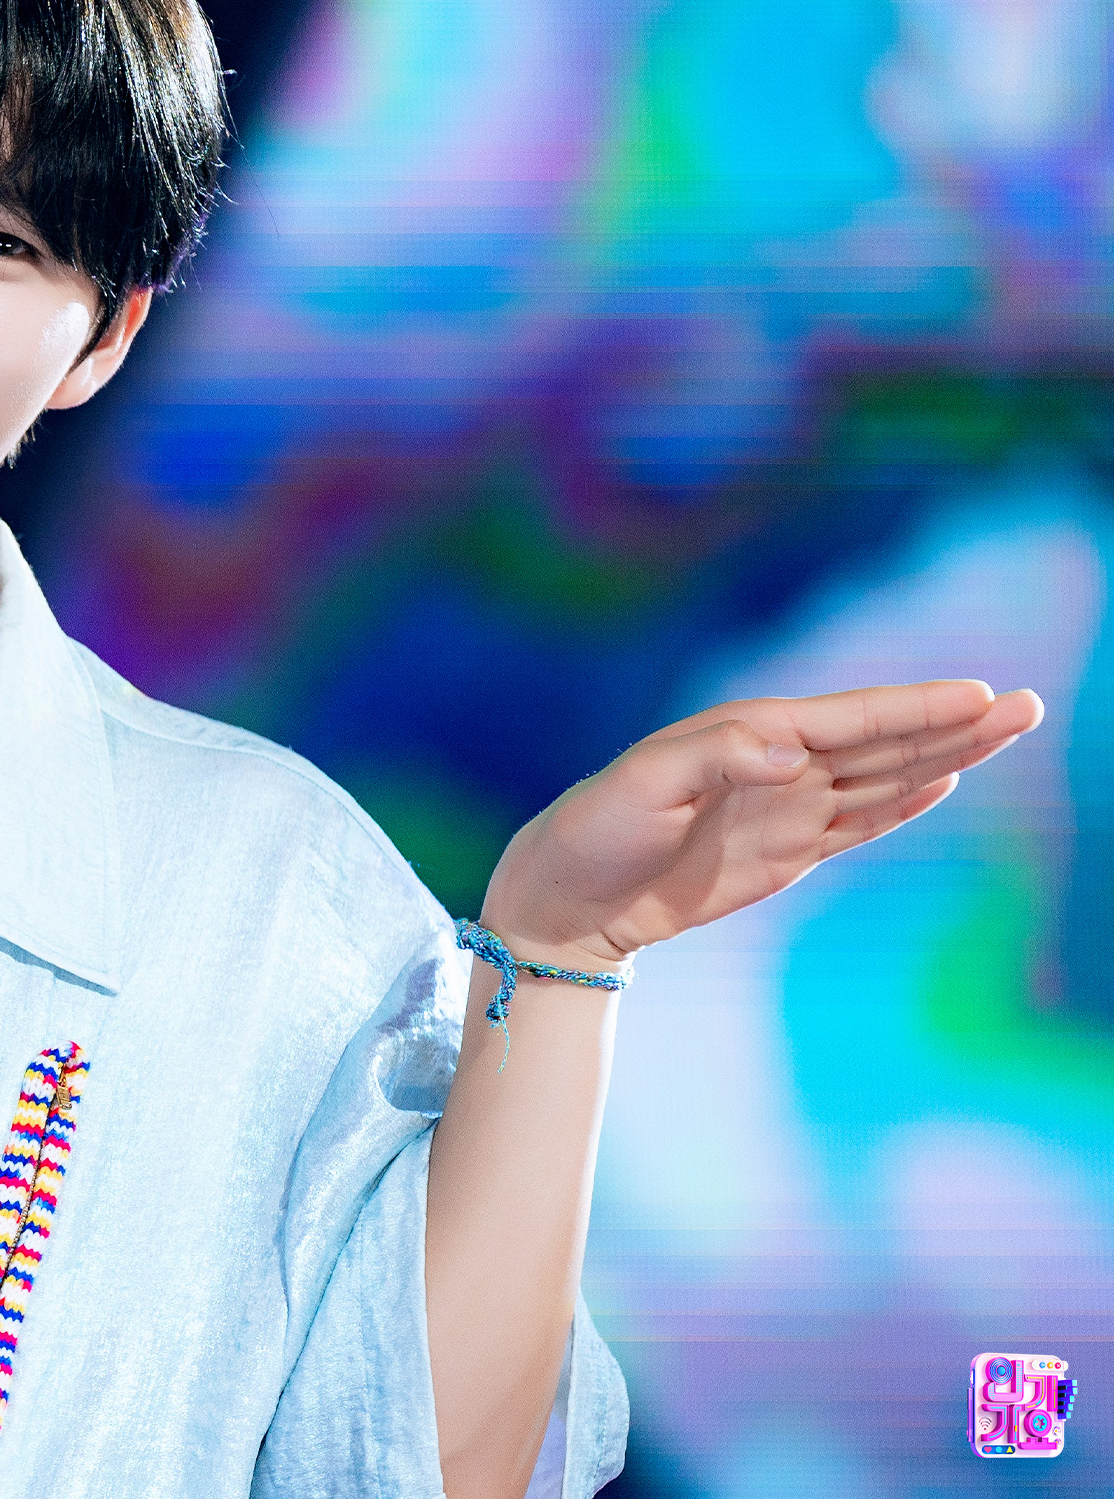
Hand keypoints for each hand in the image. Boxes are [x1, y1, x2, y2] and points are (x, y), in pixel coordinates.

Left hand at [482, 681, 1044, 965]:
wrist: (569, 899)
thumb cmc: (595, 832)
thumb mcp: (642, 788)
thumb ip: (717, 758)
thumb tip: (790, 749)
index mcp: (748, 735)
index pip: (849, 718)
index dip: (914, 708)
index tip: (977, 696)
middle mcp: (777, 763)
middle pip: (883, 739)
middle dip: (954, 722)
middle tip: (1026, 705)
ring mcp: (787, 807)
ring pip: (884, 775)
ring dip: (945, 753)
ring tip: (1006, 729)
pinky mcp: (786, 851)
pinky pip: (858, 819)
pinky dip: (903, 801)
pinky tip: (945, 778)